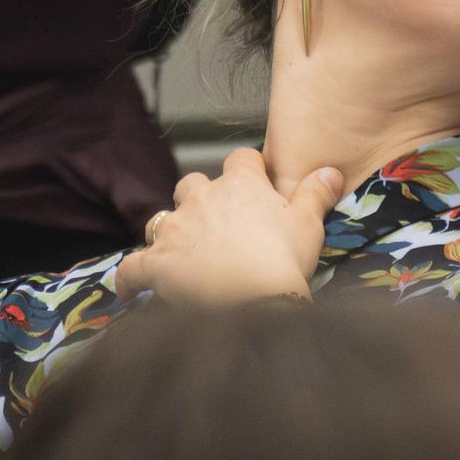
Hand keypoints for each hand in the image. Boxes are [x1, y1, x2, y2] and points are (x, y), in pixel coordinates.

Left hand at [114, 149, 346, 305]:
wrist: (255, 299)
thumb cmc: (284, 260)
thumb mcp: (308, 225)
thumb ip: (316, 195)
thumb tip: (331, 171)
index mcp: (240, 185)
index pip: (240, 160)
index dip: (247, 170)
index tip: (254, 183)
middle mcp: (201, 199)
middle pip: (191, 184)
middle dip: (198, 199)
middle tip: (214, 224)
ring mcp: (174, 230)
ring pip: (160, 220)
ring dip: (167, 232)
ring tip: (176, 251)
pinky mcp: (154, 263)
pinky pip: (132, 267)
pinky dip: (129, 278)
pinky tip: (128, 288)